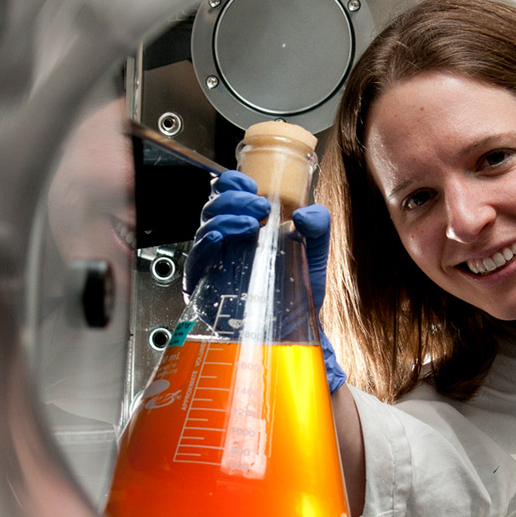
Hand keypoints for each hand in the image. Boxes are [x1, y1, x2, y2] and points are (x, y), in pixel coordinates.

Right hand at [186, 171, 346, 391]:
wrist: (294, 333)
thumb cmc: (298, 293)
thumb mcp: (314, 254)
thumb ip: (319, 227)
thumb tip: (306, 214)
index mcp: (245, 227)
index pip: (227, 194)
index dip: (233, 183)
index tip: (252, 185)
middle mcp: (225, 242)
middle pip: (213, 206)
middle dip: (235, 200)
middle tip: (261, 209)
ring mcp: (214, 263)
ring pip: (204, 227)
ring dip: (225, 219)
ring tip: (251, 226)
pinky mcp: (204, 287)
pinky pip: (196, 260)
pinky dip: (206, 244)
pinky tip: (220, 238)